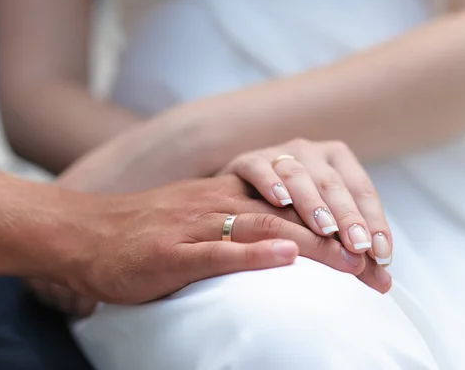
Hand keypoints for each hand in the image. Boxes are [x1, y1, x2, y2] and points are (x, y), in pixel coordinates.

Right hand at [35, 175, 387, 313]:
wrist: (86, 233)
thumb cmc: (147, 233)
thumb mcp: (199, 220)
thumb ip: (239, 226)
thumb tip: (282, 246)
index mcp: (230, 196)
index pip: (294, 208)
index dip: (336, 227)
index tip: (372, 256)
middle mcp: (220, 202)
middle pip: (291, 216)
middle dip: (339, 239)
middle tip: (378, 267)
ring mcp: (196, 225)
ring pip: (263, 228)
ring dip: (311, 244)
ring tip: (351, 260)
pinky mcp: (172, 252)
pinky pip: (218, 251)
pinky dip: (253, 254)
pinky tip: (285, 256)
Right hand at [218, 139, 392, 277]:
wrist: (236, 201)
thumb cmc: (289, 215)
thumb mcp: (322, 229)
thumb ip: (350, 251)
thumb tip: (383, 284)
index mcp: (336, 161)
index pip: (362, 190)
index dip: (374, 221)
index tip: (380, 255)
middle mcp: (310, 152)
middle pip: (333, 183)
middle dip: (348, 215)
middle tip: (358, 246)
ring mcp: (278, 154)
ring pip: (298, 174)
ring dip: (312, 202)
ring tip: (324, 229)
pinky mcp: (246, 160)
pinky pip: (259, 168)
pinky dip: (270, 182)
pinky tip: (280, 201)